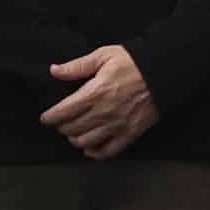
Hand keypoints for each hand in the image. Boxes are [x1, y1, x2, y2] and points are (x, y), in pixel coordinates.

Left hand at [40, 45, 159, 160]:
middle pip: (72, 129)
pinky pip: (108, 151)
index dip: (50, 117)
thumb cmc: (133, 61)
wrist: (163, 72)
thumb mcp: (104, 56)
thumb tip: (54, 71)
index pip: (64, 112)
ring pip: (86, 142)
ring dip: (75, 139)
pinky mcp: (130, 133)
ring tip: (74, 133)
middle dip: (62, 127)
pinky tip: (89, 148)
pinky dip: (94, 153)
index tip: (45, 117)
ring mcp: (117, 125)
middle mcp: (103, 113)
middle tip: (61, 122)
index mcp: (95, 93)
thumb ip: (77, 66)